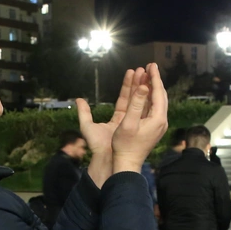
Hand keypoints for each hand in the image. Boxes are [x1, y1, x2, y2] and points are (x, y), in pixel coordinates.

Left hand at [76, 68, 137, 187]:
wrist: (107, 161)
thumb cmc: (97, 146)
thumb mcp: (87, 127)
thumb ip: (84, 113)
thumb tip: (78, 99)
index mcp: (117, 119)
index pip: (123, 99)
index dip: (127, 85)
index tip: (131, 72)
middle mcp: (127, 121)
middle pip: (134, 98)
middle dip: (139, 83)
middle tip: (144, 69)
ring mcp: (135, 124)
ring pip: (141, 103)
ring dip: (144, 88)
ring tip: (148, 73)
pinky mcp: (141, 128)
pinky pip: (145, 112)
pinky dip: (148, 100)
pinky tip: (152, 89)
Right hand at [111, 63, 168, 173]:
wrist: (127, 164)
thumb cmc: (125, 145)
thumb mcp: (128, 123)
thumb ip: (136, 103)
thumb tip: (144, 86)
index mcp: (158, 119)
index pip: (158, 93)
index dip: (155, 78)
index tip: (151, 65)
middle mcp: (161, 121)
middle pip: (160, 95)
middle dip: (154, 80)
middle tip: (150, 66)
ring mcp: (158, 125)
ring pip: (157, 101)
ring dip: (151, 88)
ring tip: (145, 75)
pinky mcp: (153, 128)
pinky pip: (153, 108)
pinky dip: (148, 97)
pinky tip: (144, 91)